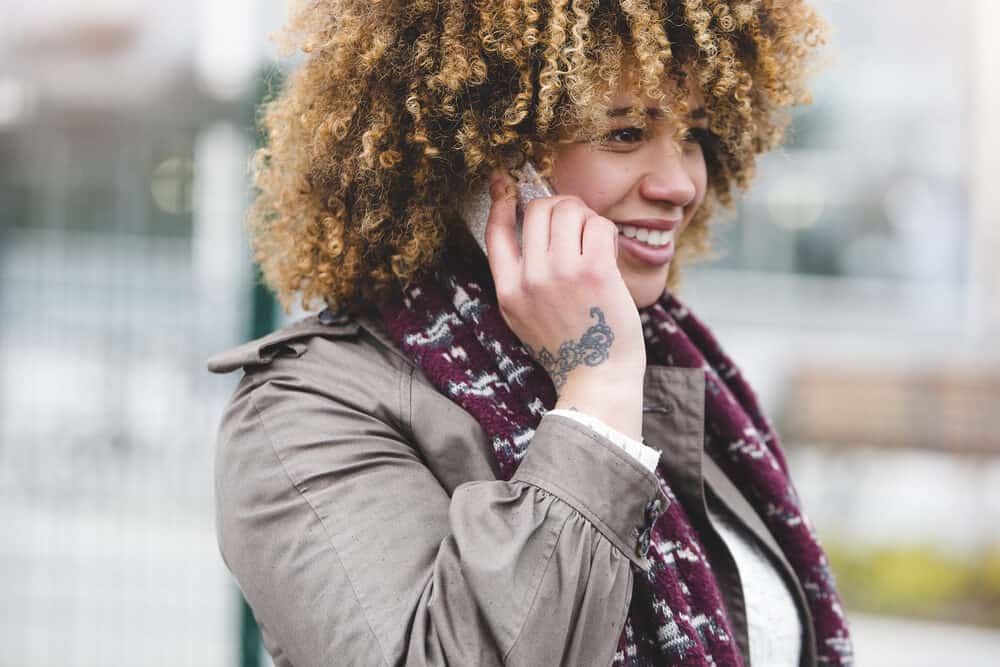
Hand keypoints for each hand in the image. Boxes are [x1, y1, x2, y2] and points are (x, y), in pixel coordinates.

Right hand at [484, 169, 645, 396]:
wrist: (598, 379)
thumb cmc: (569, 347)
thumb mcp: (524, 318)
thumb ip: (519, 279)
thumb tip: (529, 226)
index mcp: (508, 292)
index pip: (496, 231)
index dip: (501, 200)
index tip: (506, 182)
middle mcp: (530, 280)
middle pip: (538, 210)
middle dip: (559, 205)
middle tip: (575, 220)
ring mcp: (562, 274)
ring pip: (569, 210)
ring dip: (585, 216)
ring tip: (594, 238)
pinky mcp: (595, 272)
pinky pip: (598, 224)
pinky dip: (605, 230)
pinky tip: (608, 248)